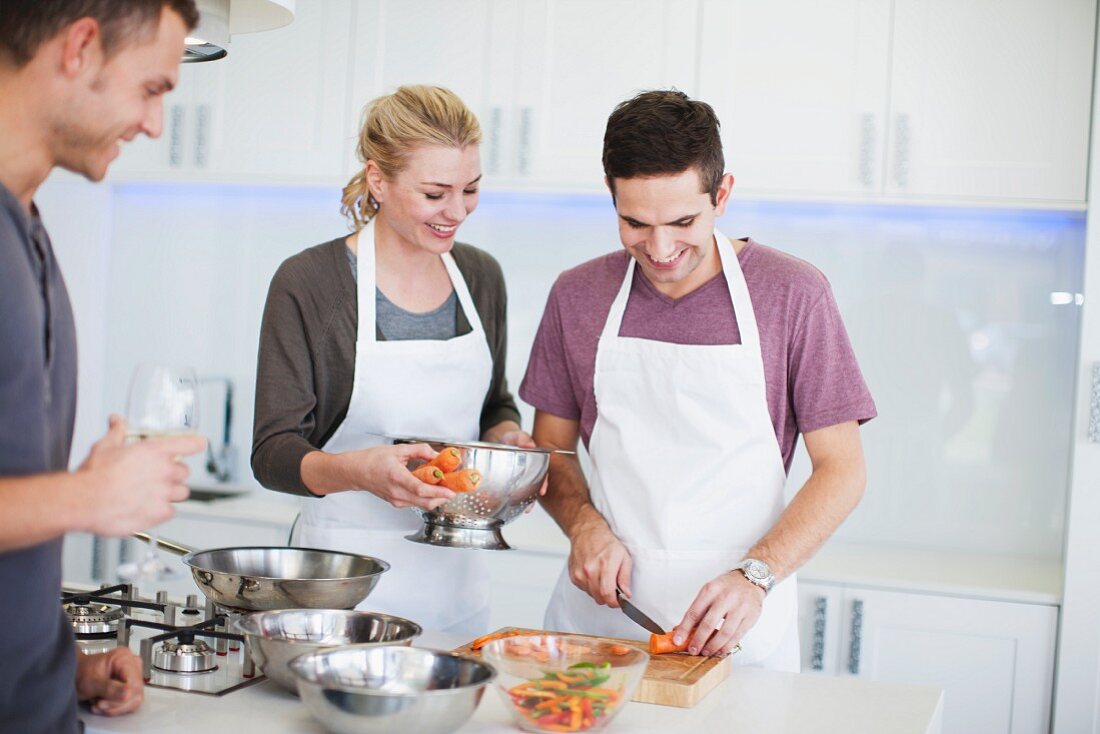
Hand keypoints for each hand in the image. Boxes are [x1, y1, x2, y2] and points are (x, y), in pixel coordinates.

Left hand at [75, 646, 143, 715]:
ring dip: (115, 707)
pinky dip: (116, 708)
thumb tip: (128, 694)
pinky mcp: (131, 685)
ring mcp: (133, 675)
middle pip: (136, 693)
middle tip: (98, 704)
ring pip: (135, 700)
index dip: (120, 698)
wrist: (75, 674)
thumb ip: (109, 688)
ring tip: (99, 703)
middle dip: (115, 704)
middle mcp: (132, 664)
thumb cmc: (80, 673)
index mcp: (124, 658)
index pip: (134, 683)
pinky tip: (104, 704)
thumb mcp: (91, 682)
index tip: (103, 702)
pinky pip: (131, 703)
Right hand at [77, 415, 205, 535]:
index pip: (193, 443)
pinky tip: (148, 507)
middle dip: (173, 474)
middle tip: (156, 477)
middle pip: (184, 472)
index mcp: (156, 451)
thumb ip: (117, 431)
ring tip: (153, 494)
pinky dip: (162, 511)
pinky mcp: (160, 512)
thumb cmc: (94, 476)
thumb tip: (117, 421)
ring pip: (182, 493)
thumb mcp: (105, 446)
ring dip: (172, 493)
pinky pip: (172, 511)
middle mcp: (165, 471)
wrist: (84, 501)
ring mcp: (165, 492)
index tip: (198, 445)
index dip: (196, 444)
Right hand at [342, 443, 456, 509]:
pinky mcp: (396, 502)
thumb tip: (436, 455)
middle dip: (443, 498)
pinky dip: (426, 499)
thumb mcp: (398, 449)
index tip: (450, 490)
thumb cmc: (372, 460)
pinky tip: (430, 489)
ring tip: (443, 488)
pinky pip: (415, 504)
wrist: (356, 471)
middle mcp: (397, 492)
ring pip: (422, 505)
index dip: (438, 492)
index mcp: (397, 477)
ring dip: (436, 499)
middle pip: (425, 502)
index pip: (421, 489)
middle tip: (453, 489)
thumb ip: (420, 450)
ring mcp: (396, 500)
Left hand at [491, 428, 547, 511]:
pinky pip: (511, 492)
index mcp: (533, 461)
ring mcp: (518, 478)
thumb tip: (529, 444)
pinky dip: (513, 499)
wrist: (497, 442)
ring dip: (524, 501)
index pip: (543, 474)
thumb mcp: (515, 435)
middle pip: (534, 486)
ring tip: (524, 510)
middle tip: (530, 506)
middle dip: (533, 497)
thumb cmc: (509, 440)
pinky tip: (511, 506)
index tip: (542, 490)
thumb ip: (522, 437)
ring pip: (524, 492)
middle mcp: (528, 472)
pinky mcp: (507, 482)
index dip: (544, 483)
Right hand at [568, 518, 632, 606]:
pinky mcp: (573, 576)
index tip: (618, 602)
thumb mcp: (624, 557)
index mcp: (605, 565)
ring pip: (592, 595)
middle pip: (599, 598)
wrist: (587, 532)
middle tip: (612, 587)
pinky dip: (590, 586)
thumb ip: (625, 577)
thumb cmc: (606, 542)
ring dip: (598, 591)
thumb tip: (626, 594)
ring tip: (602, 577)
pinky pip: (584, 589)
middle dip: (608, 597)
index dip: (614, 603)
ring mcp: (580, 573)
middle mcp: (590, 570)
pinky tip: (593, 574)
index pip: (607, 594)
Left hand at [673, 571, 763, 656]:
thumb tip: (682, 630)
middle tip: (693, 650)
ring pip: (725, 633)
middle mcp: (725, 597)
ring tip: (706, 652)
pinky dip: (727, 646)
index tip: (677, 641)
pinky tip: (720, 650)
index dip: (684, 629)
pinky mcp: (750, 617)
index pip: (694, 612)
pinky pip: (737, 636)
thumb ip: (698, 610)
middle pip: (709, 624)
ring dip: (713, 646)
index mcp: (710, 590)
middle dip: (699, 640)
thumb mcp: (709, 591)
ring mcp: (740, 607)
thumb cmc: (726, 588)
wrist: (750, 580)